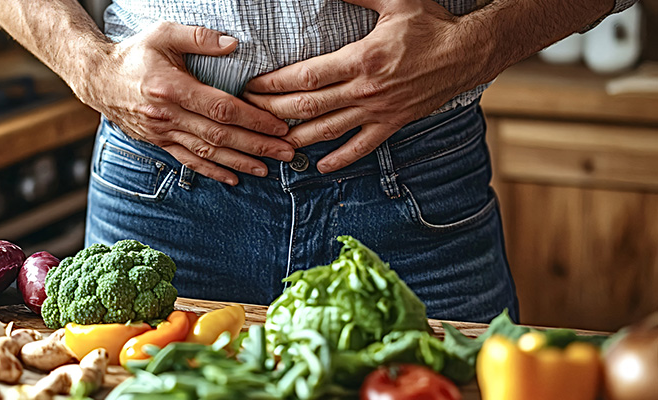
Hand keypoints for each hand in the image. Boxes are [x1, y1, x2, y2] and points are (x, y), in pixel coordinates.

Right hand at [80, 22, 293, 184]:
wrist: (97, 78)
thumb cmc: (134, 53)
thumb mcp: (163, 33)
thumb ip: (199, 37)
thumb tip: (233, 44)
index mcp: (171, 88)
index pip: (220, 108)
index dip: (252, 119)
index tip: (278, 126)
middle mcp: (167, 116)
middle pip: (219, 136)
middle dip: (256, 146)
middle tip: (287, 152)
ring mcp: (162, 133)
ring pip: (206, 153)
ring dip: (239, 162)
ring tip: (267, 168)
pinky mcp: (159, 142)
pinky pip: (189, 161)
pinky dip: (212, 172)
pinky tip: (233, 178)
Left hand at [243, 0, 484, 173]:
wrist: (468, 53)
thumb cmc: (431, 25)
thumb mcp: (395, 1)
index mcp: (361, 58)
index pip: (307, 77)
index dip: (275, 84)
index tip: (253, 87)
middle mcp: (366, 89)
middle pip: (309, 106)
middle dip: (274, 112)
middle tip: (251, 113)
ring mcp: (379, 110)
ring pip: (329, 130)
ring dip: (297, 138)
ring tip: (272, 142)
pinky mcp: (393, 124)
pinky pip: (362, 147)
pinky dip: (340, 159)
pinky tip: (320, 166)